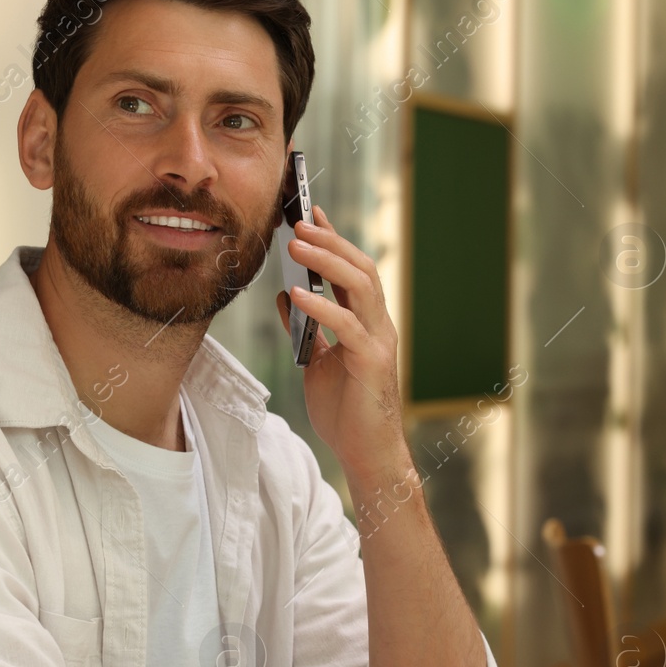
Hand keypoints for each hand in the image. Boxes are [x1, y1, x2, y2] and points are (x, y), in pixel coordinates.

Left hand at [272, 205, 407, 480]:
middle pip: (361, 269)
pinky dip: (322, 307)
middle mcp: (378, 327)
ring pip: (362, 287)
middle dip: (330, 241)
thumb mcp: (317, 363)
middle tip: (298, 221)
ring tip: (296, 245)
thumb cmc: (345, 412)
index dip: (334, 239)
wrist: (366, 454)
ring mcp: (379, 343)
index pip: (353, 271)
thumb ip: (307, 329)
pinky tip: (297, 294)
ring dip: (328, 262)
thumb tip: (286, 295)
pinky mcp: (373, 364)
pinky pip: (348, 327)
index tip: (310, 212)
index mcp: (367, 324)